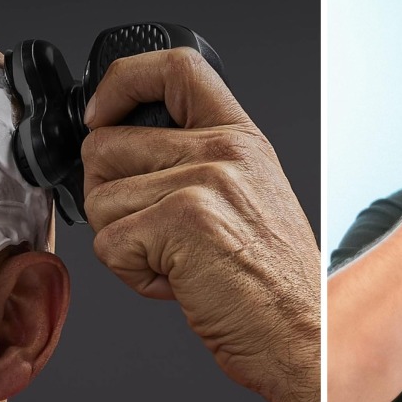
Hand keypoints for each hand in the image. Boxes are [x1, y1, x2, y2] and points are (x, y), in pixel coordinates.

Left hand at [80, 47, 320, 401]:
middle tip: (154, 232)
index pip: (175, 68)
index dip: (122, 83)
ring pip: (99, 200)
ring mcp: (204, 182)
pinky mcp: (182, 221)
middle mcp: (224, 151)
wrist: (302, 334)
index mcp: (239, 138)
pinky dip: (131, 274)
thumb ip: (197, 162)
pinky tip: (177, 281)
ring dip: (123, 242)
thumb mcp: (250, 197)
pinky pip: (108, 243)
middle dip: (110, 197)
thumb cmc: (274, 282)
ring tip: (176, 260)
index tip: (102, 113)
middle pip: (106, 145)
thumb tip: (119, 152)